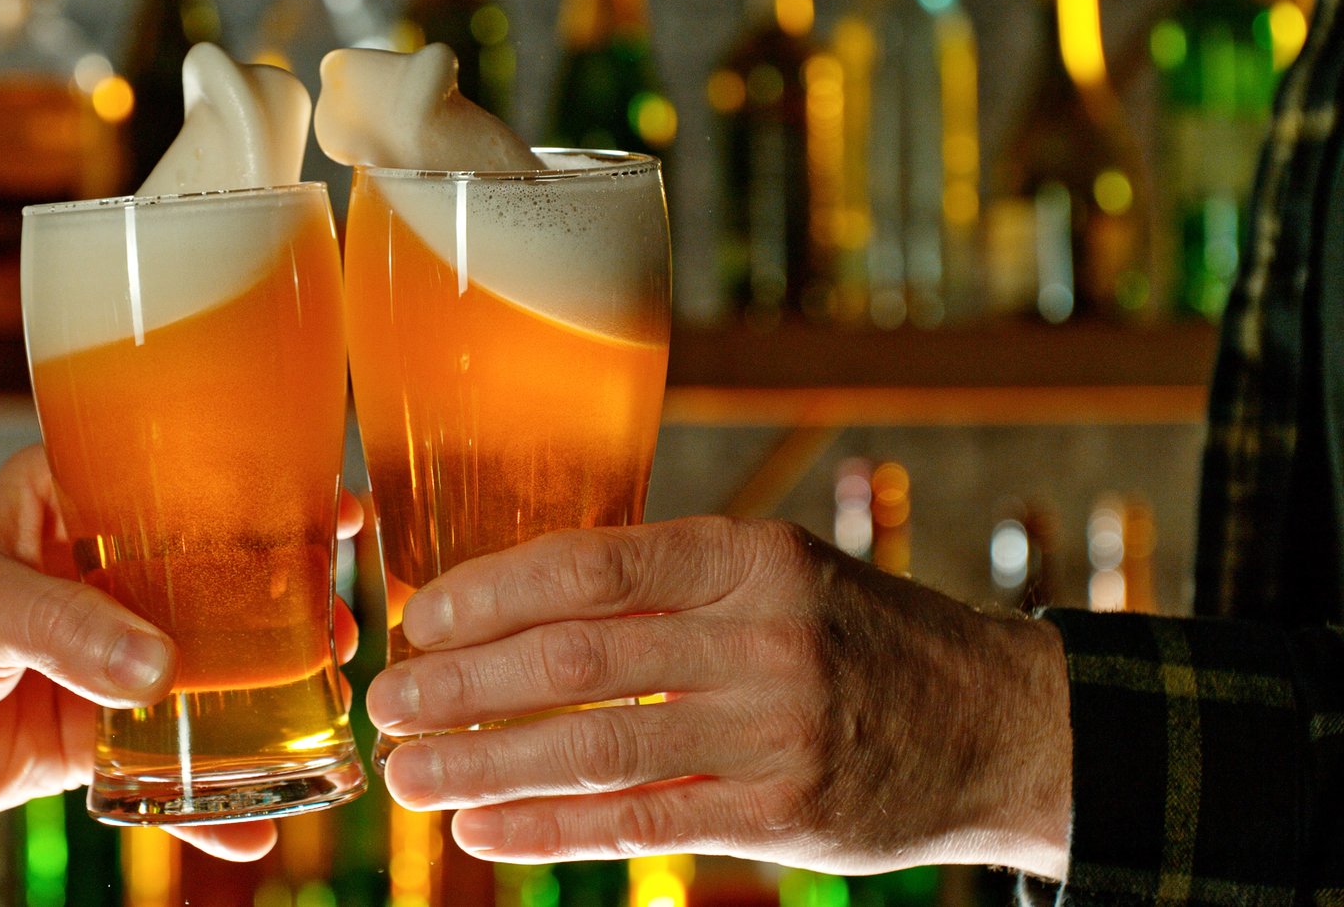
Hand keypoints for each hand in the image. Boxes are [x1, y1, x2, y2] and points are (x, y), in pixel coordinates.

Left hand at [0, 445, 361, 861]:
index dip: (261, 488)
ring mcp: (106, 653)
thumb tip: (158, 669)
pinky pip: (173, 758)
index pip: (180, 479)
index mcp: (72, 502)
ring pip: (211, 663)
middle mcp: (103, 572)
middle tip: (343, 621)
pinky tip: (254, 826)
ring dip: (273, 685)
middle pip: (217, 574)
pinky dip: (212, 795)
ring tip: (333, 698)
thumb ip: (59, 628)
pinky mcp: (97, 731)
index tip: (331, 508)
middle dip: (288, 596)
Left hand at [364, 517, 1070, 877]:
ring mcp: (777, 728)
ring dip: (486, 765)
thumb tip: (507, 607)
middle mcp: (762, 635)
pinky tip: (485, 831)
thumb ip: (662, 584)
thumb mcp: (773, 575)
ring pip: (598, 750)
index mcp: (747, 555)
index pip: (591, 564)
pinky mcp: (786, 813)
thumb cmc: (851, 637)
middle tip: (391, 703)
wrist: (996, 723)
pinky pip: (644, 823)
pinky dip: (553, 829)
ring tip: (411, 777)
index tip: (420, 618)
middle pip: (577, 661)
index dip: (490, 593)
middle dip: (464, 686)